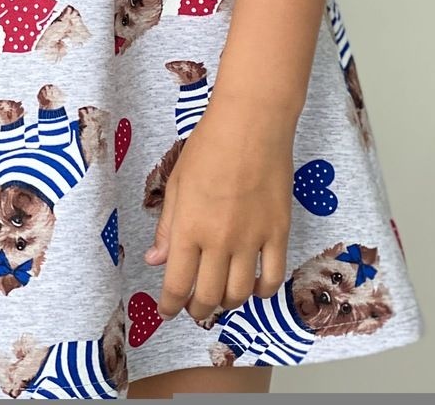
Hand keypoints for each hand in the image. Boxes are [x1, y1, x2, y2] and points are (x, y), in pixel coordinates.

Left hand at [144, 92, 294, 323]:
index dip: (170, 305)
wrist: (251, 123)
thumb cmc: (208, 146)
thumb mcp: (177, 183)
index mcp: (188, 227)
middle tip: (194, 308)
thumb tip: (155, 260)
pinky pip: (273, 277)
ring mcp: (251, 239)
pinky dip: (263, 291)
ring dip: (227, 303)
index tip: (167, 311)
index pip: (177, 284)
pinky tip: (255, 286)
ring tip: (221, 297)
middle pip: (208, 296)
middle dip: (197, 309)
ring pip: (240, 294)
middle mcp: (219, 240)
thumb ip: (166, 226)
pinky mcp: (278, 232)